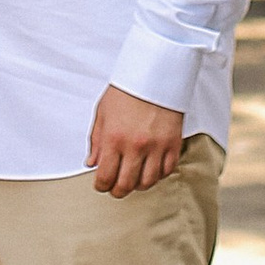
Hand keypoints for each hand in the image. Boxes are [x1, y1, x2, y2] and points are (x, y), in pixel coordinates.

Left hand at [87, 82, 183, 196]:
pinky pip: (166, 171)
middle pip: (125, 185)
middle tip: (116, 188)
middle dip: (117, 191)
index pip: (105, 177)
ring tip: (134, 179)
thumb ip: (95, 141)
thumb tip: (91, 163)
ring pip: (147, 182)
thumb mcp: (102, 113)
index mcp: (114, 138)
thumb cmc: (126, 90)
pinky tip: (151, 169)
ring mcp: (156, 147)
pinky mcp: (173, 144)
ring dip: (138, 185)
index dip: (101, 186)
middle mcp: (135, 146)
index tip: (101, 184)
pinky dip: (158, 175)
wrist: (154, 73)